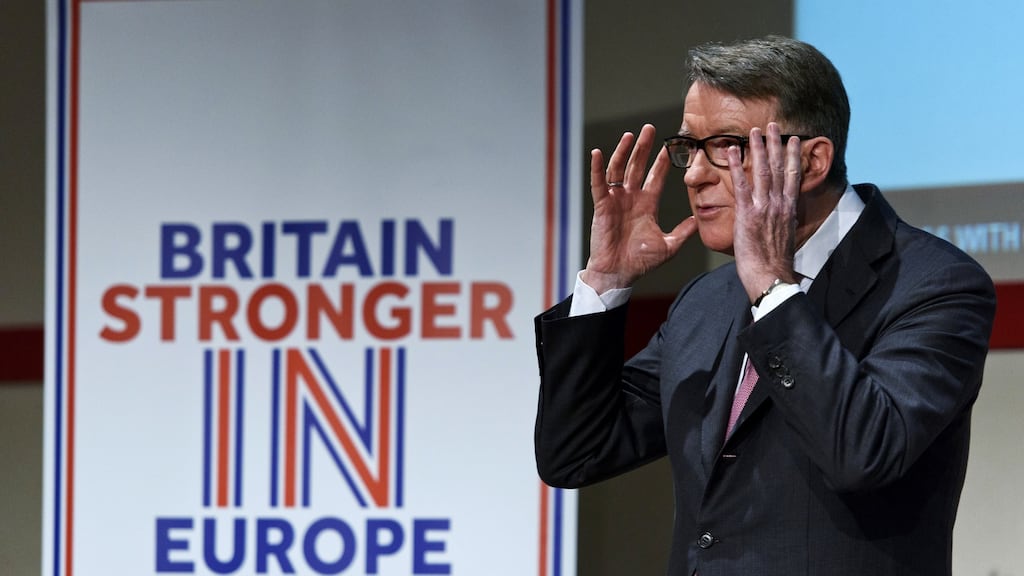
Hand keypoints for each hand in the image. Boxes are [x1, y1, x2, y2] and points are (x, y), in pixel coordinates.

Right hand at [583, 124, 697, 293]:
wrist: (619, 273)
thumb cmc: (641, 262)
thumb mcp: (669, 245)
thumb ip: (683, 231)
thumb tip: (699, 219)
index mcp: (647, 204)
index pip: (655, 177)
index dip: (661, 162)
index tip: (669, 147)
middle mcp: (631, 198)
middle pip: (638, 166)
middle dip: (644, 148)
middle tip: (650, 129)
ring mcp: (616, 200)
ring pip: (619, 169)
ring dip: (624, 151)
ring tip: (631, 135)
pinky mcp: (602, 205)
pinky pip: (599, 183)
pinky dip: (598, 168)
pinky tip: (598, 153)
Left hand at [728, 122, 802, 302]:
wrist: (771, 277)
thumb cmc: (776, 265)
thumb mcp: (786, 239)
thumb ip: (784, 223)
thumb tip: (785, 218)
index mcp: (789, 210)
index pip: (793, 176)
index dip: (793, 156)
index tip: (794, 140)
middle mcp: (779, 204)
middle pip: (779, 167)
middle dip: (776, 144)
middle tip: (774, 125)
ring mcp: (763, 207)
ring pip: (762, 171)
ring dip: (758, 148)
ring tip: (755, 130)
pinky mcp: (747, 214)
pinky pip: (740, 185)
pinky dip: (736, 166)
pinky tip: (731, 151)